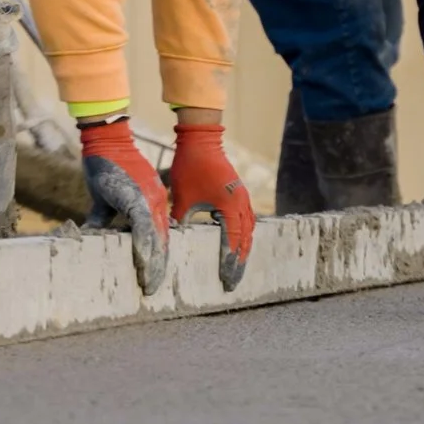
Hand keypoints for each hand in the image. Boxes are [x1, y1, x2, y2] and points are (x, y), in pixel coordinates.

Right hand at [77, 116, 170, 294]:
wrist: (105, 141)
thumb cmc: (105, 166)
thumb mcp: (106, 198)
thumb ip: (103, 218)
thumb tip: (91, 236)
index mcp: (151, 203)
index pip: (160, 236)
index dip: (158, 257)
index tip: (154, 278)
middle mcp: (155, 203)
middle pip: (162, 241)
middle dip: (158, 267)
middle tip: (152, 289)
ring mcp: (148, 200)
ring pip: (155, 237)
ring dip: (152, 262)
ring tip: (148, 284)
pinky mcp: (136, 198)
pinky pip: (143, 227)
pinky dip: (142, 245)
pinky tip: (141, 262)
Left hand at [166, 118, 253, 289]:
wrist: (200, 140)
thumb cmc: (189, 167)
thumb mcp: (182, 198)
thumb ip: (182, 221)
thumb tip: (174, 243)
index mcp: (229, 207)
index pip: (232, 242)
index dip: (229, 262)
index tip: (227, 281)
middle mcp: (241, 203)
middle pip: (246, 240)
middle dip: (239, 262)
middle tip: (233, 282)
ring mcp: (242, 196)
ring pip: (249, 229)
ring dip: (244, 248)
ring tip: (237, 267)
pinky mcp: (239, 192)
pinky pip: (247, 218)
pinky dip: (243, 233)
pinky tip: (237, 242)